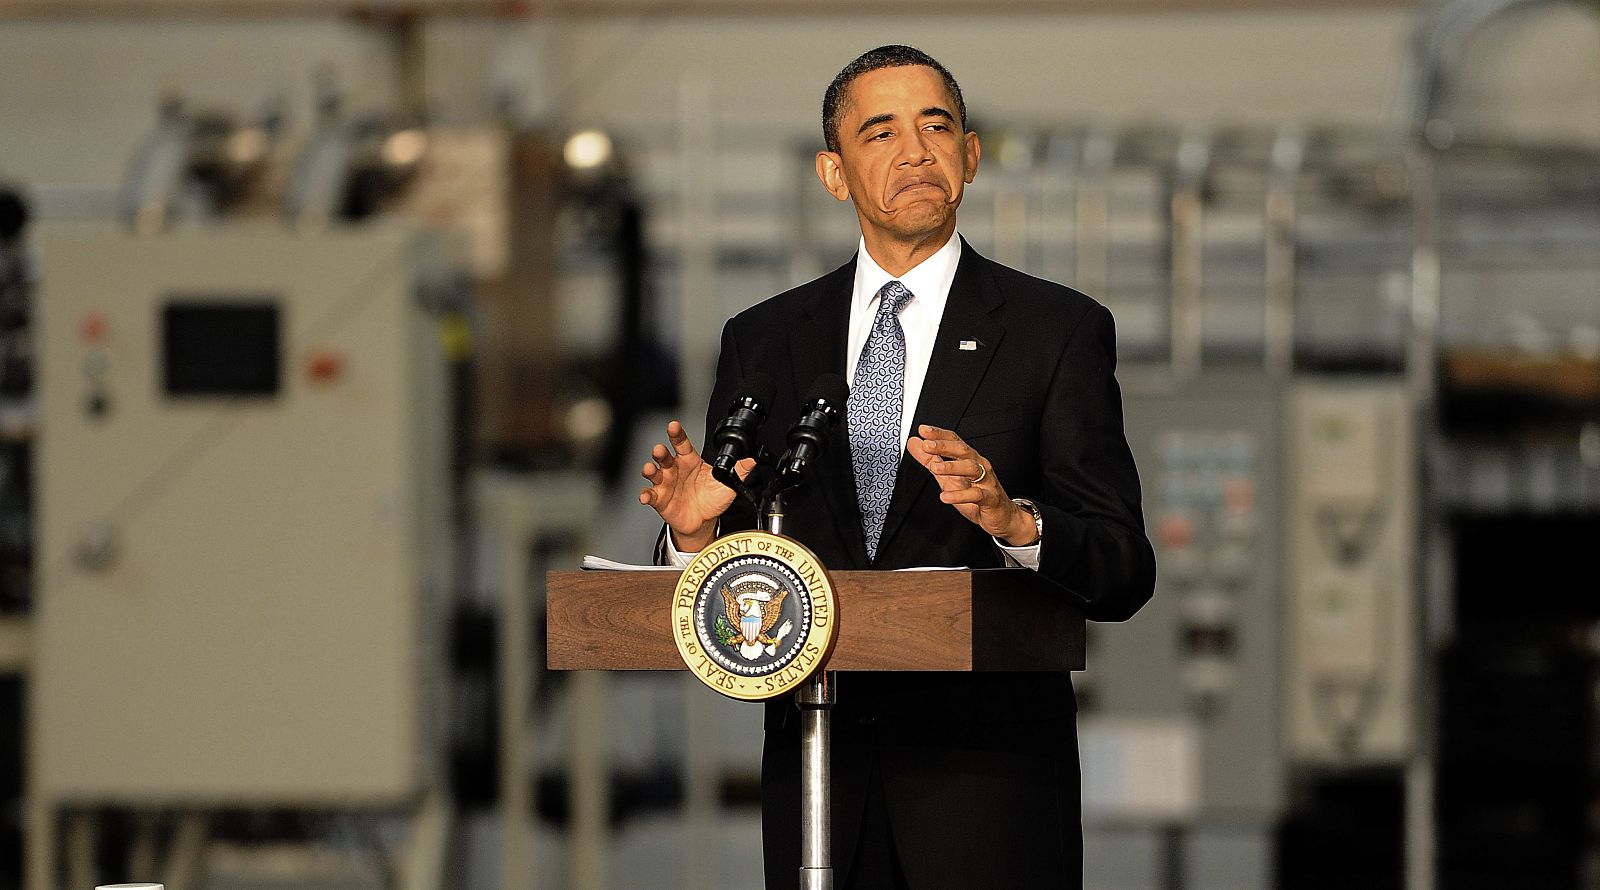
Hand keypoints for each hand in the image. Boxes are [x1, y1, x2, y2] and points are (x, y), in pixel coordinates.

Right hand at [639, 420, 753, 551]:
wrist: (703, 521)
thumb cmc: (711, 499)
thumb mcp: (728, 484)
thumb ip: (739, 471)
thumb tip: (751, 459)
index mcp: (690, 461)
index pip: (682, 443)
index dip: (677, 434)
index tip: (673, 426)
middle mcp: (675, 470)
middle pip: (664, 457)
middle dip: (660, 452)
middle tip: (660, 450)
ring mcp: (666, 484)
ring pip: (654, 473)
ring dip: (650, 470)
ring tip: (649, 469)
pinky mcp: (661, 500)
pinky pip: (650, 495)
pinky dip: (646, 495)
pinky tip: (645, 496)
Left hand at [906, 424, 1038, 545]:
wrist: (1001, 515)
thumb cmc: (976, 494)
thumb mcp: (948, 477)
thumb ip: (930, 460)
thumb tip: (915, 443)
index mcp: (968, 458)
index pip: (954, 441)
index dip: (939, 434)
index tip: (923, 430)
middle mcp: (979, 465)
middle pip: (963, 450)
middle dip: (944, 446)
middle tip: (927, 445)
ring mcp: (986, 481)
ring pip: (971, 468)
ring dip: (952, 467)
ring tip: (935, 468)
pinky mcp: (990, 498)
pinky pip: (977, 494)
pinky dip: (961, 495)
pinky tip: (946, 496)